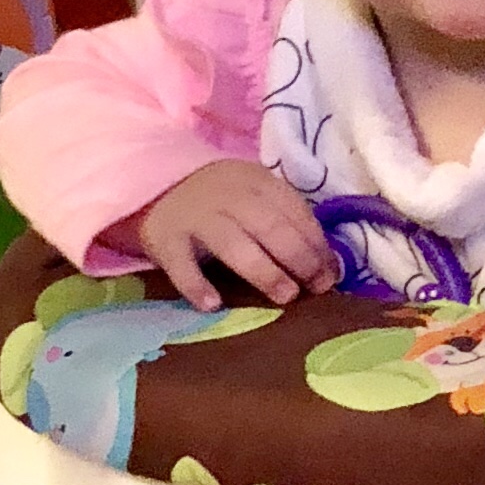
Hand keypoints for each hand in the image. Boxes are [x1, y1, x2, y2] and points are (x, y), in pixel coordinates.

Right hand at [133, 161, 338, 311]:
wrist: (155, 186)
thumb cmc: (219, 203)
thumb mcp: (255, 199)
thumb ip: (287, 225)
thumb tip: (330, 267)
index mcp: (256, 181)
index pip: (293, 210)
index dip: (316, 243)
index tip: (330, 274)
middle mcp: (226, 194)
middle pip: (268, 226)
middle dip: (298, 257)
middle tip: (315, 288)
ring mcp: (194, 216)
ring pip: (233, 243)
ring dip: (263, 271)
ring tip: (285, 296)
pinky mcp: (165, 238)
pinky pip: (180, 263)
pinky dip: (195, 284)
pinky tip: (212, 304)